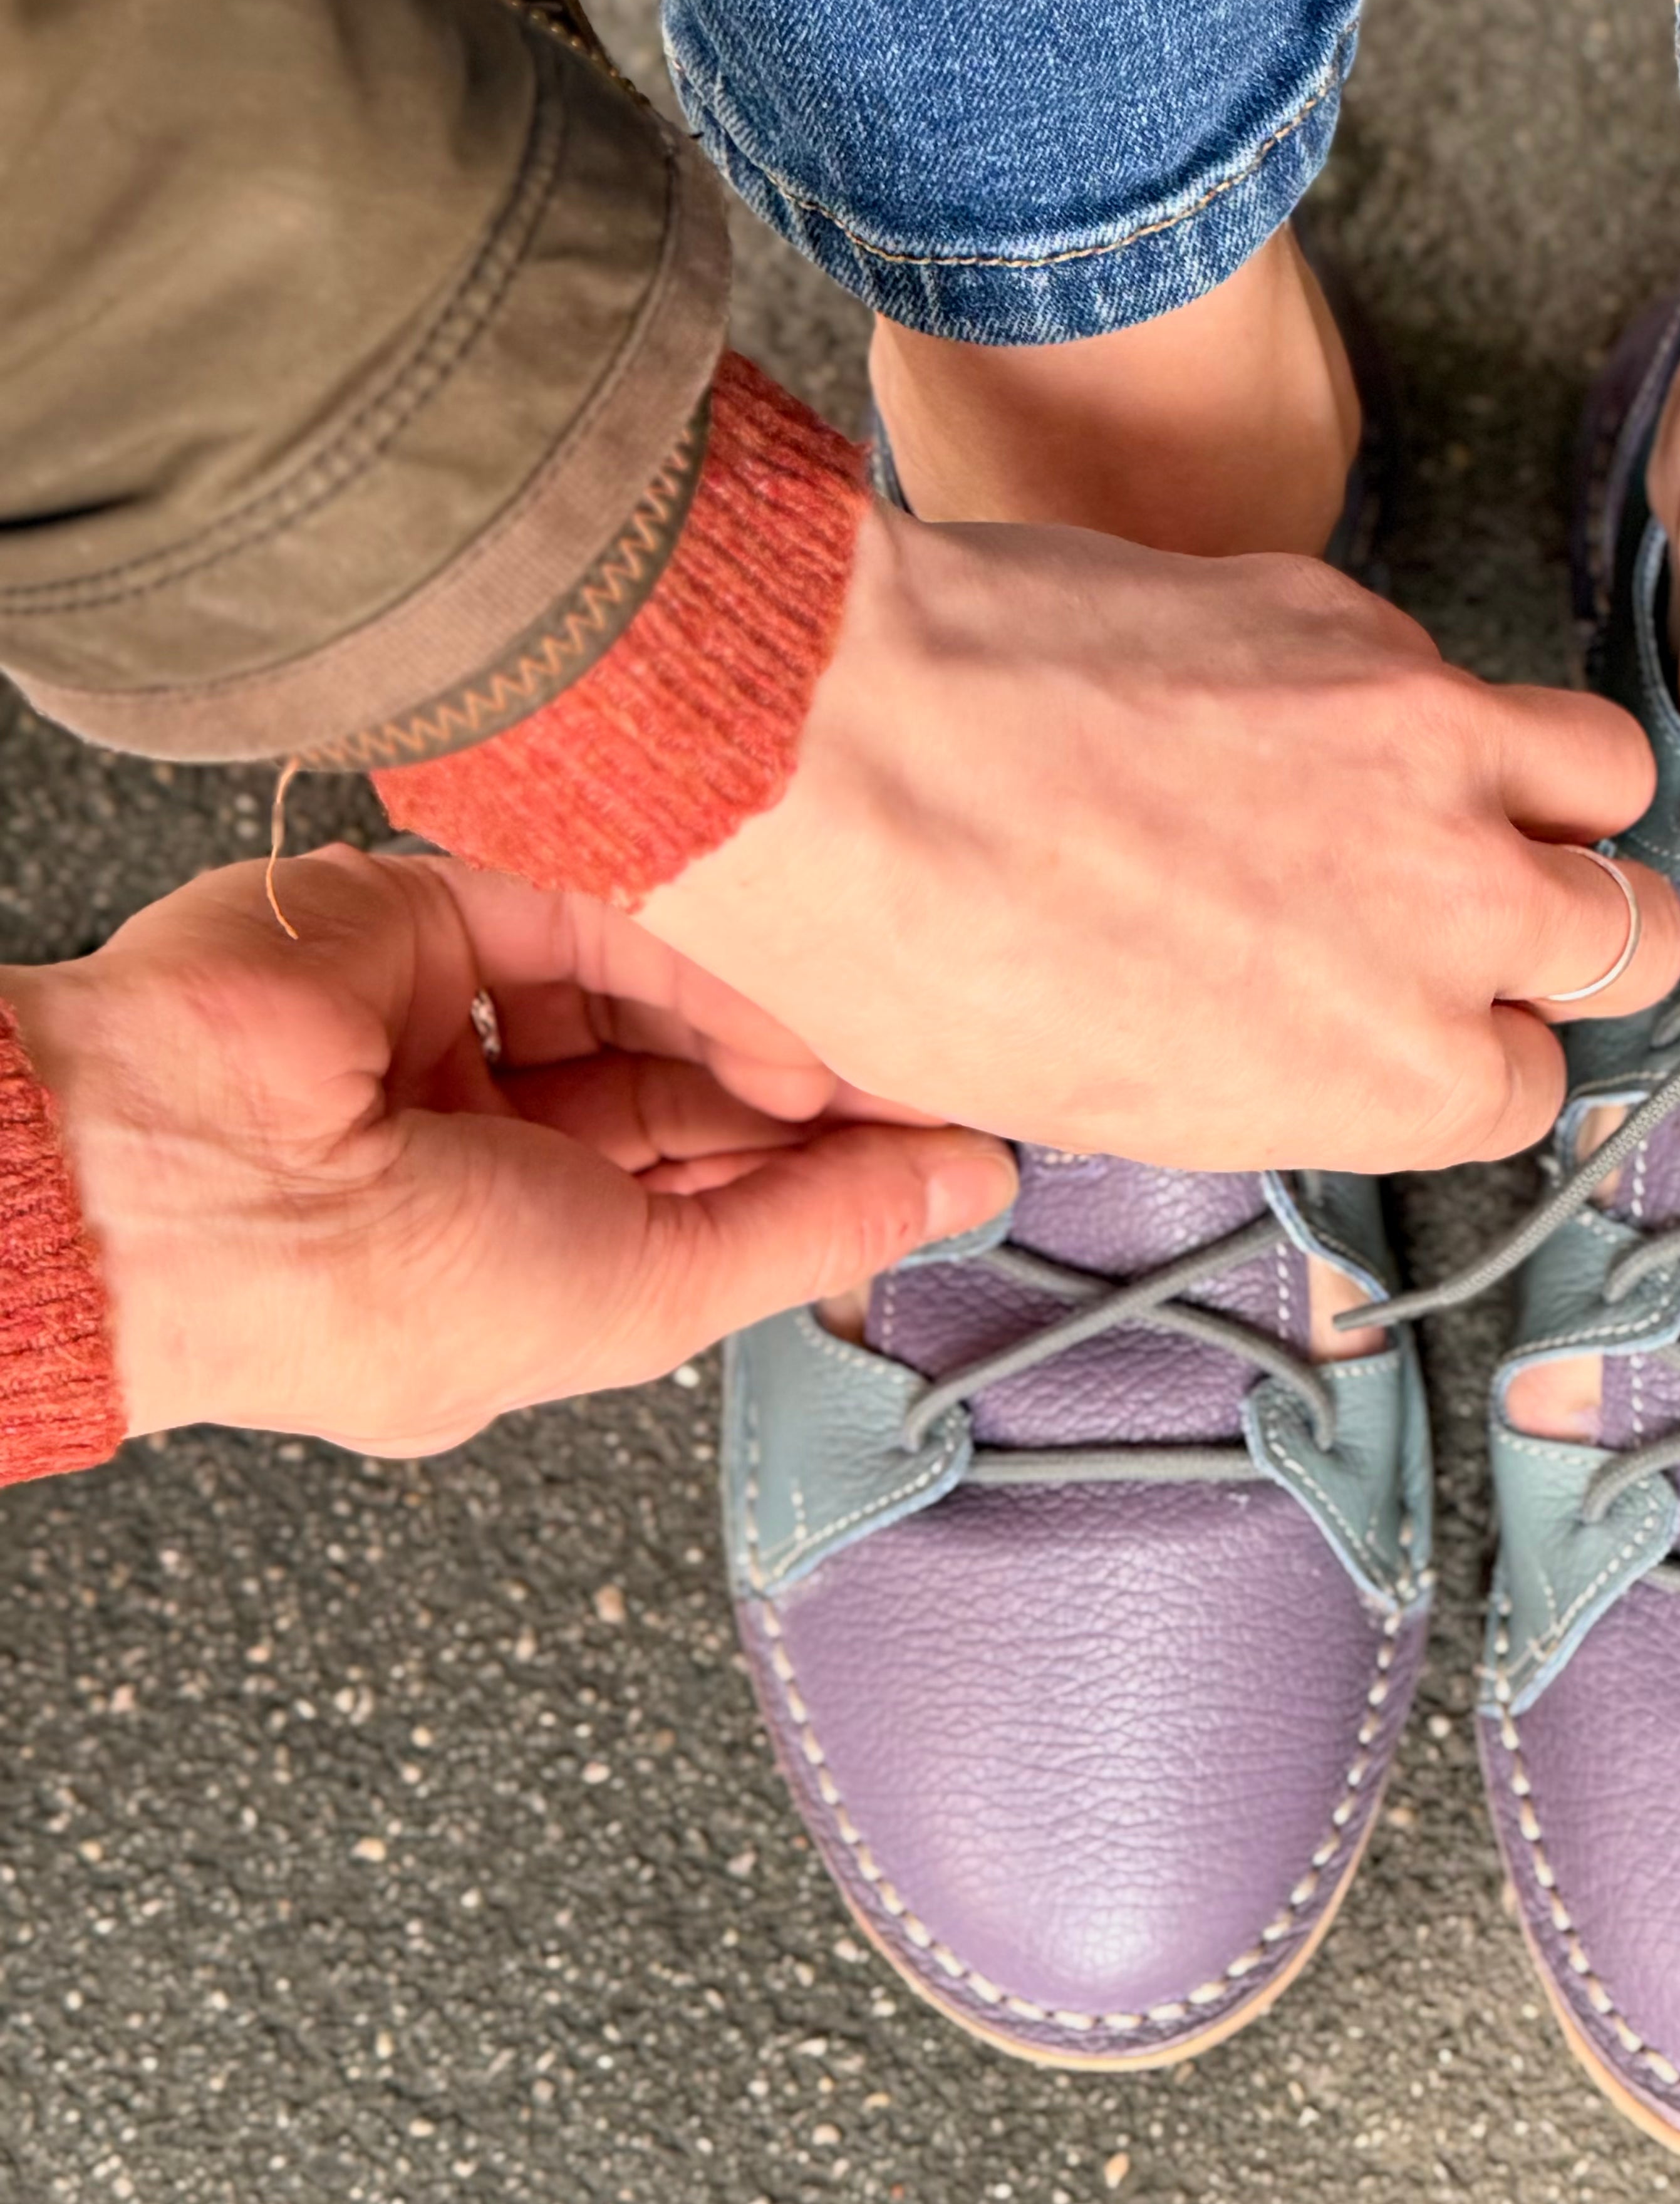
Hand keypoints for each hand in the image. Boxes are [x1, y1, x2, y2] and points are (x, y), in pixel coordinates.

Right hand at [4, 846, 1013, 1457]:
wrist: (185, 1176)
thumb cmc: (375, 1292)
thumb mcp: (645, 1293)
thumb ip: (813, 1229)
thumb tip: (969, 1188)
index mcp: (515, 1261)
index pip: (706, 1193)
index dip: (827, 1167)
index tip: (953, 1134)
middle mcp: (488, 1141)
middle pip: (693, 1085)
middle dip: (815, 1086)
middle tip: (940, 1064)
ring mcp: (457, 1024)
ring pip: (652, 990)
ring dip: (762, 1013)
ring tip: (862, 1035)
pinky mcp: (434, 910)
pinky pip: (595, 912)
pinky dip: (697, 948)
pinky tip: (779, 991)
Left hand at [637, 508, 1679, 1169]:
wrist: (837, 751)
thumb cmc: (927, 954)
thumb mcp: (1110, 1098)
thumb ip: (1271, 1073)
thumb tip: (1291, 1035)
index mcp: (1398, 1076)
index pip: (1534, 1084)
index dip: (1478, 1052)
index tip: (1434, 1027)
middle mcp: (1455, 919)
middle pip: (1626, 936)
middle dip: (1570, 934)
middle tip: (1482, 916)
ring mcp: (1430, 750)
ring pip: (1607, 774)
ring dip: (1557, 795)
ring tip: (1462, 793)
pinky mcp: (1357, 619)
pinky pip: (1447, 661)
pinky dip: (1402, 690)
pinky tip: (1283, 700)